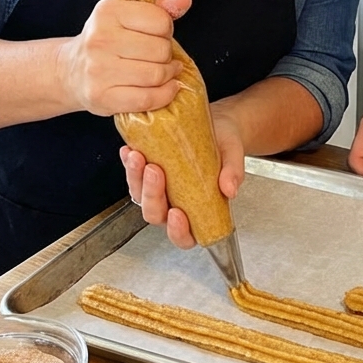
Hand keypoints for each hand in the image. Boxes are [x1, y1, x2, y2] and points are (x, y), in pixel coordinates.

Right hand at [57, 0, 191, 115]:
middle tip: (159, 56)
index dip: (166, 29)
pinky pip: (147, 98)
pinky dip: (164, 95)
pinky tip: (165, 88)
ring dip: (168, 75)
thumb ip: (159, 8)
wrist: (71, 71)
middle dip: (167, 54)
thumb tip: (185, 0)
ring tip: (164, 71)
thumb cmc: (106, 41)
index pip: (161, 20)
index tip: (158, 35)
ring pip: (157, 74)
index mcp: (108, 11)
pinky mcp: (102, 97)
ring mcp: (99, 70)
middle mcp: (100, 39)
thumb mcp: (127, 15)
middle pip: (161, 49)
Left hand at [121, 108, 245, 249]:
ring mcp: (159, 189)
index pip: (184, 237)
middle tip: (155, 171)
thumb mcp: (233, 155)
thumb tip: (230, 188)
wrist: (218, 125)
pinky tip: (129, 149)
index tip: (177, 213)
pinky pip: (133, 174)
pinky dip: (129, 163)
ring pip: (139, 195)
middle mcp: (175, 204)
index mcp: (199, 211)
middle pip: (156, 214)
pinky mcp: (148, 172)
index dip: (178, 231)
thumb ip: (233, 172)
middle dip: (152, 195)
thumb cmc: (226, 146)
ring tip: (138, 156)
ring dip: (135, 178)